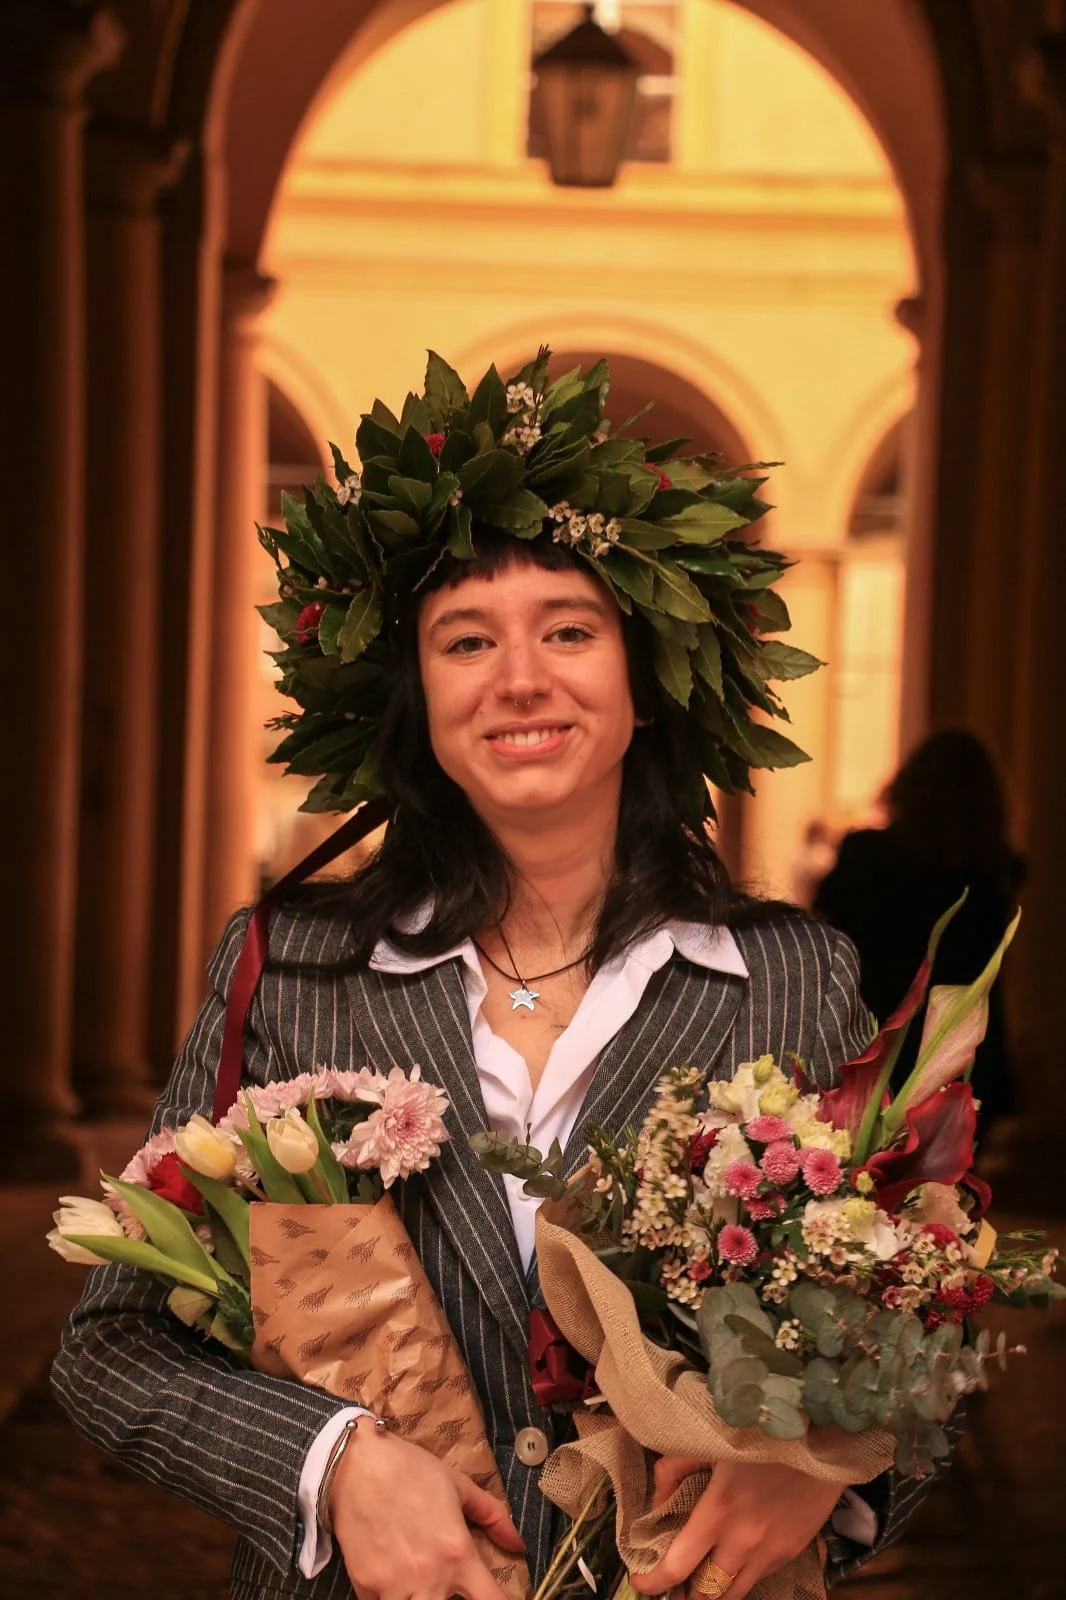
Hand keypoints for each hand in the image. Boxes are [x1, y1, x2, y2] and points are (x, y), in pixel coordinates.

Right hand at [330, 1425, 524, 1599]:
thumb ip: (492, 1516)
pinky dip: (391, 1599)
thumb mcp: (459, 1485)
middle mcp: (430, 1578)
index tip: (494, 1598)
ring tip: (424, 1588)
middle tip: (452, 1589)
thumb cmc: (411, 1470)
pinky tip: (395, 1586)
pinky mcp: (366, 1588)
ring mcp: (395, 1587)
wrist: (357, 1464)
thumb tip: (517, 1544)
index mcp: (458, 1553)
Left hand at [628, 1456, 840, 1599]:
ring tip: (701, 1580)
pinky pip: (759, 1577)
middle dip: (686, 1595)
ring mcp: (771, 1552)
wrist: (822, 1437)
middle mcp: (743, 1542)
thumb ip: (675, 1469)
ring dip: (715, 1593)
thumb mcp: (710, 1443)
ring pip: (735, 1594)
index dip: (653, 1581)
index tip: (640, 1580)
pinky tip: (734, 1560)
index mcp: (718, 1512)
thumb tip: (657, 1500)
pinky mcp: (793, 1551)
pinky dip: (741, 1576)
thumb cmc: (762, 1433)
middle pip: (707, 1593)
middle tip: (673, 1585)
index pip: (677, 1567)